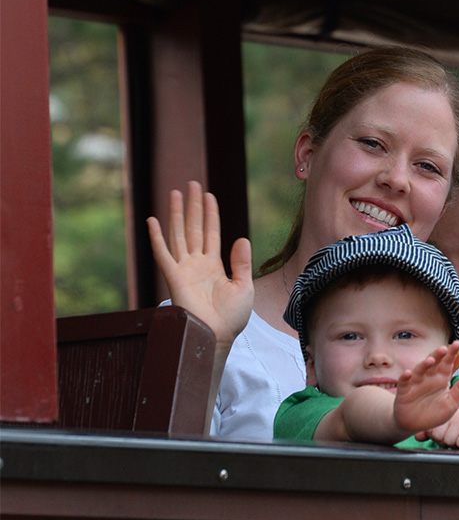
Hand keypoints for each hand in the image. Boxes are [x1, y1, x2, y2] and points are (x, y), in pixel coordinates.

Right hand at [146, 181, 252, 348]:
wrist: (218, 335)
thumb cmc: (232, 317)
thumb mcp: (244, 286)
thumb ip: (241, 262)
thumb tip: (241, 238)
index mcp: (215, 266)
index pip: (211, 233)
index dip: (210, 214)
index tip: (209, 195)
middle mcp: (197, 264)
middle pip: (194, 228)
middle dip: (193, 207)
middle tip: (192, 184)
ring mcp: (184, 269)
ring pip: (179, 235)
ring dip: (176, 214)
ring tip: (176, 192)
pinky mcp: (174, 278)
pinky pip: (163, 254)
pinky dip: (157, 238)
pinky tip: (153, 220)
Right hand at [393, 342, 458, 432]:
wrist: (415, 425)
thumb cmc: (434, 411)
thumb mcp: (451, 403)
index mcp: (442, 378)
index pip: (448, 363)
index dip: (452, 354)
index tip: (458, 345)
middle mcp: (429, 377)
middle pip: (434, 363)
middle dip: (438, 355)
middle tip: (444, 348)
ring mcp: (416, 383)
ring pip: (419, 370)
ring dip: (424, 365)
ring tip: (430, 360)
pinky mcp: (404, 392)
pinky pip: (404, 383)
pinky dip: (405, 378)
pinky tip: (408, 373)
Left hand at [418, 408, 458, 450]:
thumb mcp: (449, 431)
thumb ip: (432, 433)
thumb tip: (416, 436)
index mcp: (446, 413)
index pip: (431, 430)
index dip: (439, 437)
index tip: (449, 434)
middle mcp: (453, 413)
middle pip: (438, 436)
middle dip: (447, 442)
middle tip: (458, 437)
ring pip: (449, 441)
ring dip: (457, 445)